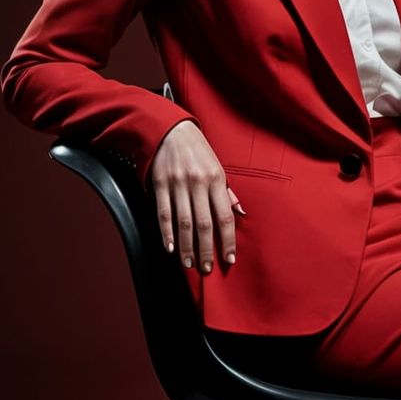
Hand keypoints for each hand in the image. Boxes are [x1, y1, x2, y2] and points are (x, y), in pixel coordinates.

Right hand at [147, 119, 246, 273]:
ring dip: (186, 246)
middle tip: (206, 269)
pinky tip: (169, 247)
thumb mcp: (218, 167)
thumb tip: (241, 213)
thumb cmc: (199, 151)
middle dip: (206, 249)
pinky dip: (166, 232)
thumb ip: (227, 192)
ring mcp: (177, 184)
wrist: (171, 130)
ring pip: (183, 222)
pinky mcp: (159, 184)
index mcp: (216, 180)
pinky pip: (163, 213)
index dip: (227, 240)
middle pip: (203, 223)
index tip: (229, 259)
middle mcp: (198, 184)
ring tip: (189, 263)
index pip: (225, 217)